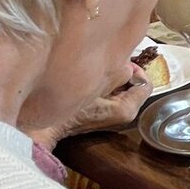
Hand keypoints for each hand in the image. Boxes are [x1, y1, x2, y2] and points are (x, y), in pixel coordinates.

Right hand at [31, 63, 151, 148]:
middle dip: (124, 71)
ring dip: (113, 76)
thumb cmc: (67, 109)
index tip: (124, 61)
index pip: (145, 84)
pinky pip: (111, 91)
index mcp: (128, 109)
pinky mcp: (102, 111)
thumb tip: (128, 66)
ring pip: (122, 87)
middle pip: (134, 84)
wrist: (44, 127)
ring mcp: (113, 113)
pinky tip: (91, 78)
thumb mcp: (95, 87)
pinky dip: (104, 83)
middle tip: (109, 61)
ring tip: (98, 69)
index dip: (137, 69)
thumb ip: (118, 74)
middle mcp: (125, 114)